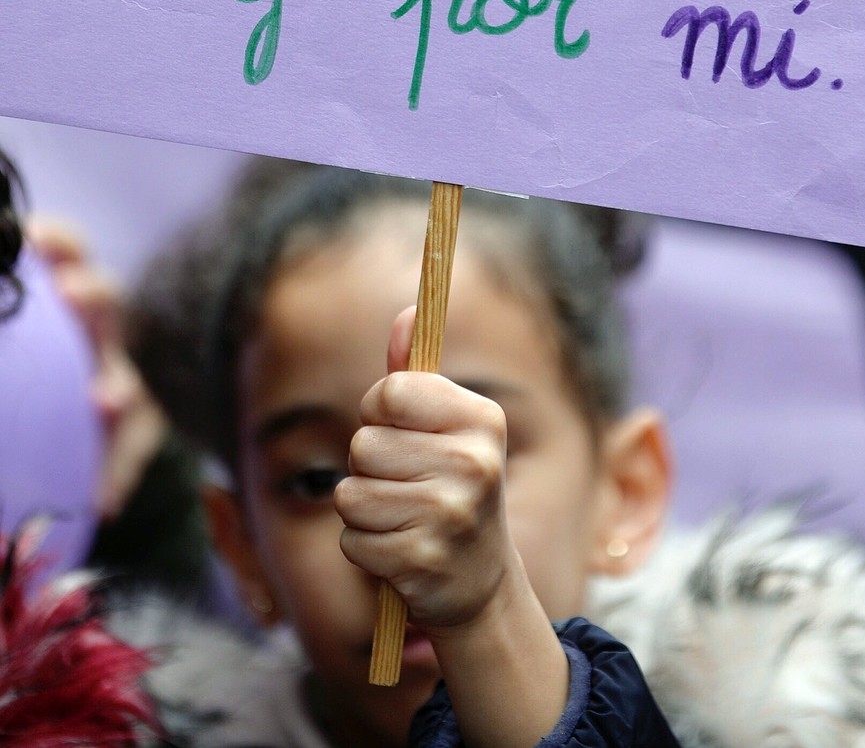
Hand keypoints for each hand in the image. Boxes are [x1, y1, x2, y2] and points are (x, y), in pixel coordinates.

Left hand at [27, 216, 166, 519]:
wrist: (90, 417)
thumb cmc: (52, 361)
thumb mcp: (39, 336)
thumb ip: (17, 315)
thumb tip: (0, 261)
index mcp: (73, 297)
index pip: (72, 254)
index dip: (59, 242)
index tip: (33, 237)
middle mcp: (106, 330)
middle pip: (108, 302)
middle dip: (92, 294)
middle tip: (70, 293)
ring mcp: (128, 377)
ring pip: (130, 376)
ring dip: (118, 387)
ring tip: (105, 401)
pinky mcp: (140, 428)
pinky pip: (135, 449)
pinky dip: (120, 471)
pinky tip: (106, 498)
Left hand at [335, 306, 514, 630]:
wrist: (480, 582)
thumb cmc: (451, 487)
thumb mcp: (446, 428)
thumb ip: (415, 377)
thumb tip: (405, 315)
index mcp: (482, 420)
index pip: (391, 391)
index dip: (380, 411)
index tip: (400, 430)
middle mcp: (474, 464)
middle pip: (363, 444)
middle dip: (369, 466)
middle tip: (407, 484)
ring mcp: (450, 515)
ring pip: (350, 494)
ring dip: (363, 508)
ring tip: (403, 518)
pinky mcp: (422, 561)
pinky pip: (351, 539)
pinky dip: (365, 547)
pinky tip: (401, 551)